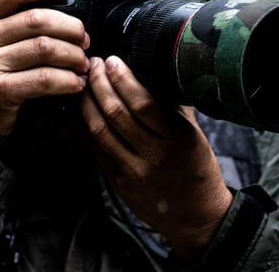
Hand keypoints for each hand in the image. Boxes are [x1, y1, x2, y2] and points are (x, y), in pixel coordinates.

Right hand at [0, 0, 90, 145]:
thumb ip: (9, 26)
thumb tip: (58, 10)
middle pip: (36, 19)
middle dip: (70, 27)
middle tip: (84, 39)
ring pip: (45, 48)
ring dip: (73, 55)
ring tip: (82, 63)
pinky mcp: (0, 90)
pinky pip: (45, 79)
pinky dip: (68, 81)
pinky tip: (75, 84)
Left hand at [81, 55, 232, 259]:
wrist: (196, 217)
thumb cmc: (196, 168)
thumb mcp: (193, 133)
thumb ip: (172, 105)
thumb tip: (149, 71)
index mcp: (178, 138)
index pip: (143, 103)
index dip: (123, 78)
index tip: (112, 60)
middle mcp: (154, 155)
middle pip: (116, 113)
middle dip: (99, 83)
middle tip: (92, 65)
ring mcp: (133, 170)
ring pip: (99, 129)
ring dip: (87, 101)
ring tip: (84, 83)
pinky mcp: (117, 182)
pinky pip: (94, 148)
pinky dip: (84, 125)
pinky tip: (82, 109)